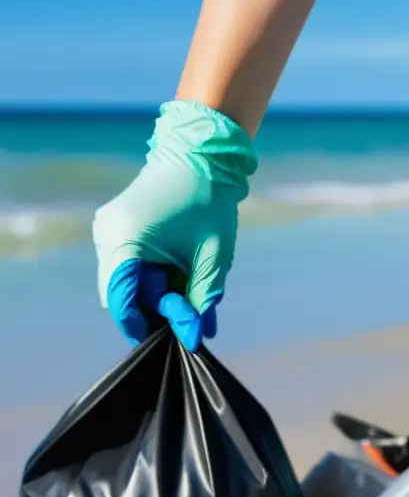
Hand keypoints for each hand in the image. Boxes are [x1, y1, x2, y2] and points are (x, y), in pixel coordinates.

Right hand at [93, 101, 256, 351]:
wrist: (200, 157)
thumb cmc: (209, 203)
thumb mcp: (212, 257)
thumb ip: (202, 298)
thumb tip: (196, 337)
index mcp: (124, 239)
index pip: (121, 300)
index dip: (143, 326)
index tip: (171, 339)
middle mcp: (107, 236)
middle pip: (124, 295)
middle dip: (157, 310)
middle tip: (193, 315)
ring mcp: (108, 231)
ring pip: (128, 284)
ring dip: (159, 295)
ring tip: (193, 291)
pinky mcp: (117, 229)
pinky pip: (132, 267)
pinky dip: (156, 279)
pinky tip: (184, 277)